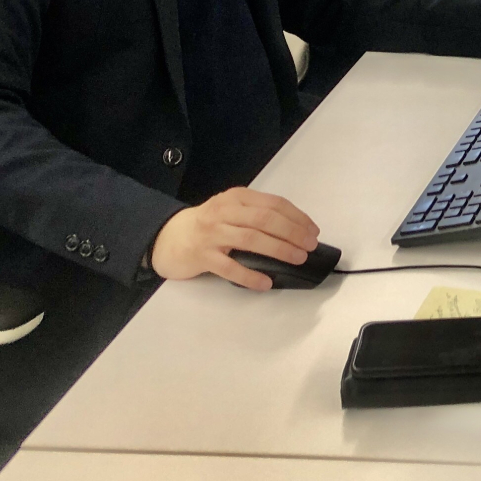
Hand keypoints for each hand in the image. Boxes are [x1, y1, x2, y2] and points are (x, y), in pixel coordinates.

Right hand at [150, 188, 319, 289]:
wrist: (167, 237)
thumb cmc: (207, 225)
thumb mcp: (231, 210)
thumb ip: (256, 215)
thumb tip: (295, 231)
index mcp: (236, 197)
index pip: (274, 204)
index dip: (297, 217)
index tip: (313, 231)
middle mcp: (224, 211)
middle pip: (265, 220)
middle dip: (292, 232)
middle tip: (309, 246)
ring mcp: (212, 234)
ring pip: (250, 239)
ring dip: (278, 249)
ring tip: (297, 258)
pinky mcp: (202, 256)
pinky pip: (229, 267)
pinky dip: (250, 275)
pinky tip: (266, 282)